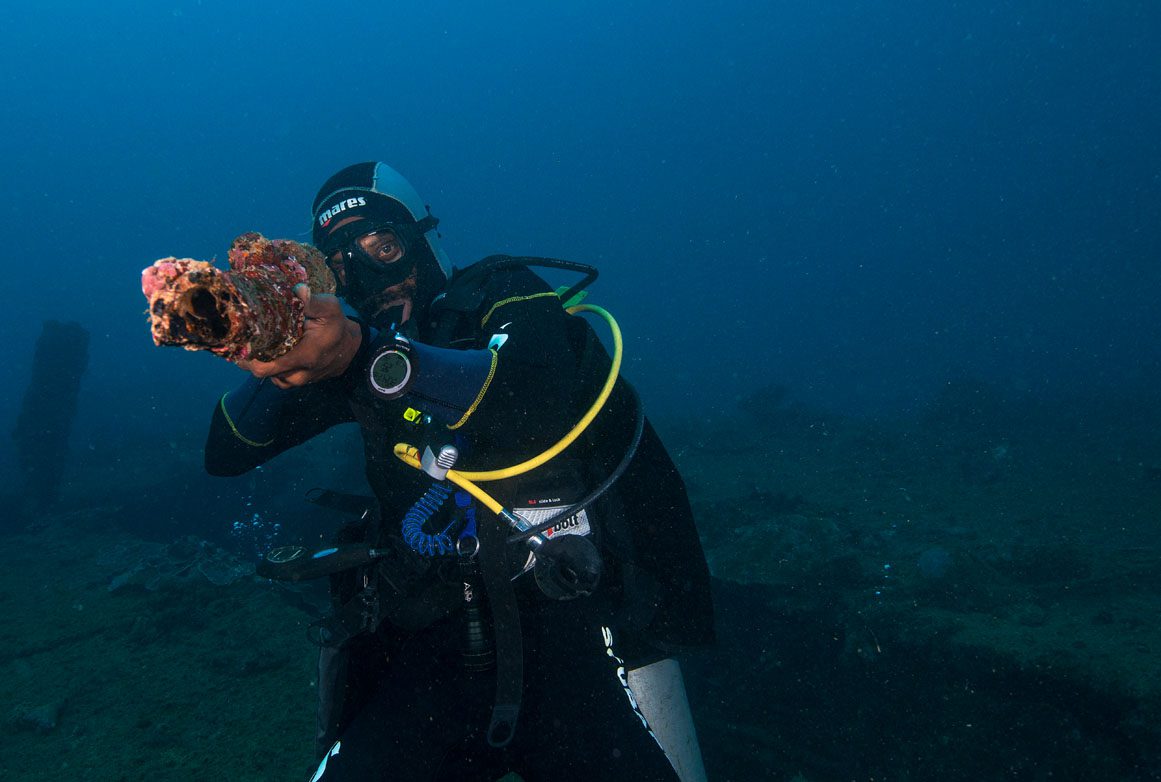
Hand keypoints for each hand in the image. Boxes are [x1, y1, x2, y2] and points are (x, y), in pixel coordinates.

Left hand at [236, 285, 362, 387]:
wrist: (351, 347)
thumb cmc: (337, 326)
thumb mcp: (330, 309)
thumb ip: (312, 301)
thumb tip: (297, 290)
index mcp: (304, 357)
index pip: (266, 368)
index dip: (248, 359)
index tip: (240, 342)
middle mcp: (299, 373)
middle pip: (262, 373)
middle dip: (249, 358)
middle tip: (241, 340)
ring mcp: (298, 380)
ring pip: (268, 377)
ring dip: (259, 363)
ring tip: (252, 345)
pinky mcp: (297, 382)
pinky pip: (277, 379)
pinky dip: (269, 368)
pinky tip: (265, 354)